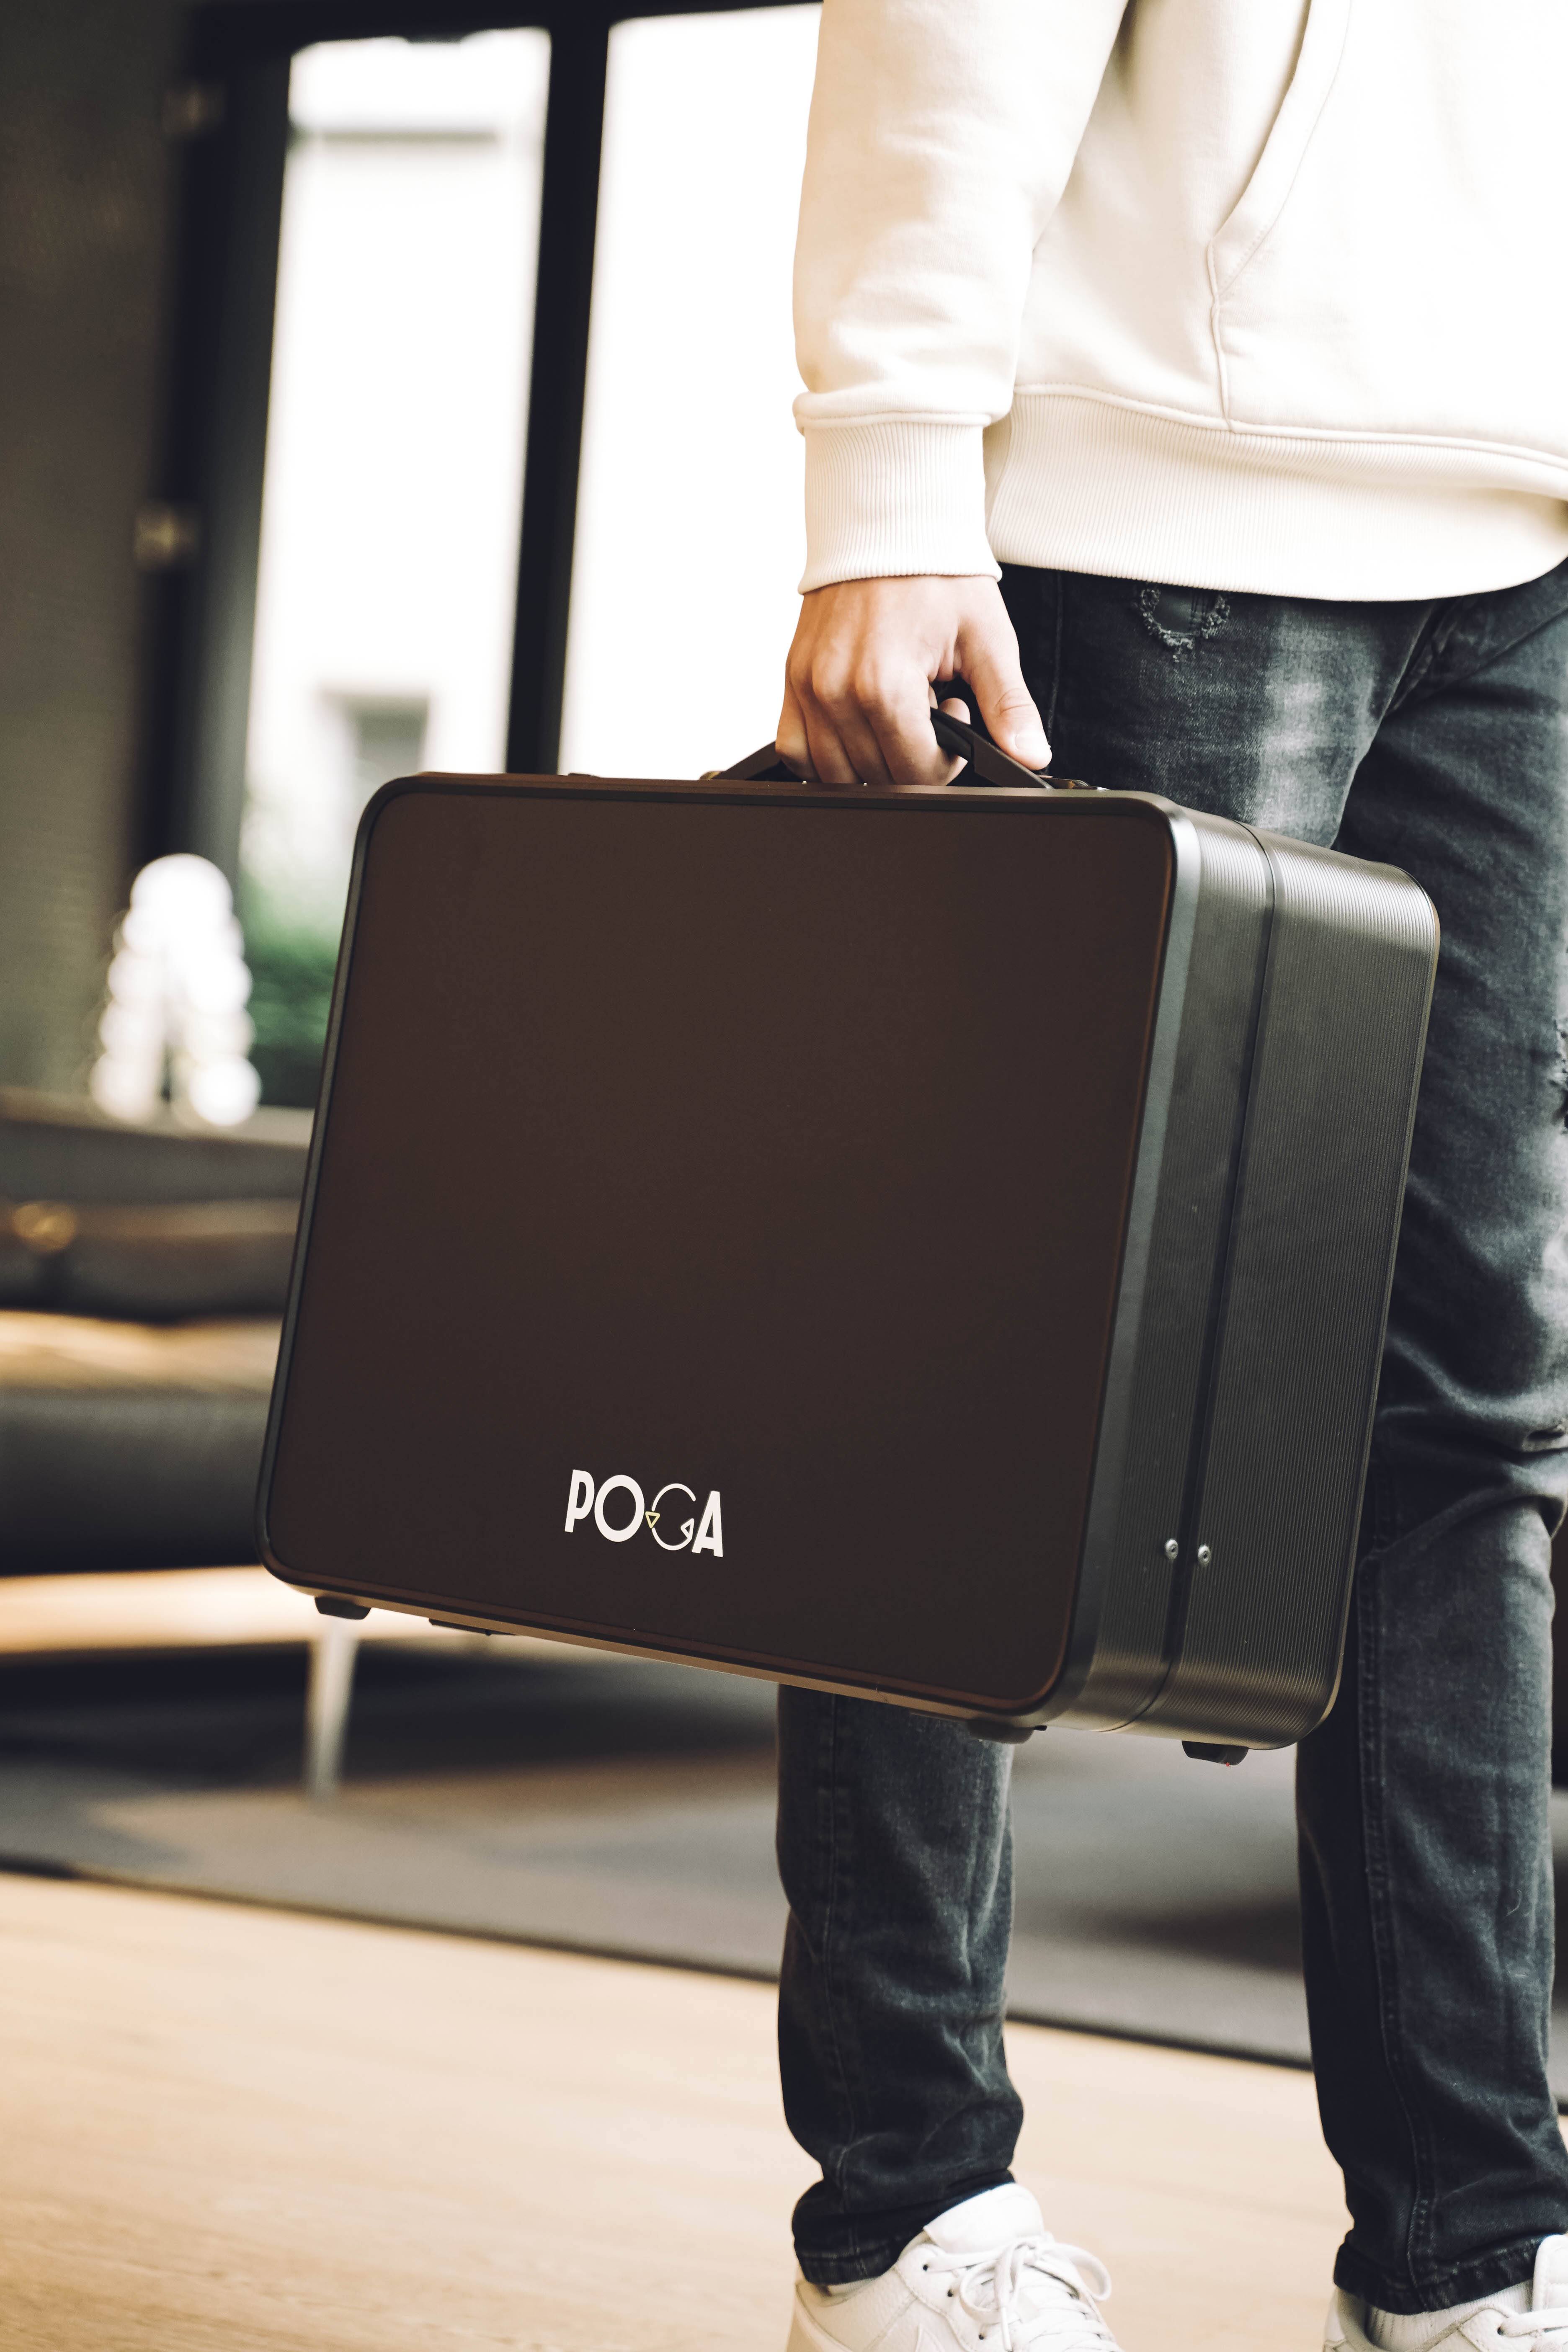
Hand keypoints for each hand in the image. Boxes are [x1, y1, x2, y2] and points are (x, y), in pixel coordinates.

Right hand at [777, 575, 1049, 788]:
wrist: (887, 525)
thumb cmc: (935, 575)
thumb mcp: (986, 639)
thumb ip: (1008, 705)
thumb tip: (1032, 754)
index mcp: (884, 683)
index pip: (915, 771)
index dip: (947, 761)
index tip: (954, 714)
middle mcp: (836, 691)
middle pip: (878, 776)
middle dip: (913, 757)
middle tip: (930, 708)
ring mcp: (807, 687)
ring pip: (834, 772)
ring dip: (871, 760)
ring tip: (896, 712)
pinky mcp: (792, 680)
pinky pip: (795, 748)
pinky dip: (825, 755)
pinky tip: (857, 727)